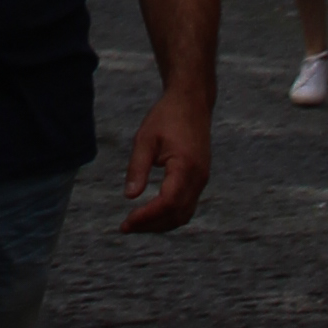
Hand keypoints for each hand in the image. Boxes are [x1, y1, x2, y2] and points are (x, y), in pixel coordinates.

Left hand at [119, 86, 210, 234]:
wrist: (192, 101)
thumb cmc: (167, 116)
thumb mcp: (145, 137)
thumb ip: (138, 167)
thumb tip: (129, 196)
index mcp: (186, 167)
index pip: (168, 203)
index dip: (147, 217)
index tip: (126, 221)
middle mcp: (198, 178)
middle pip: (176, 215)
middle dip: (151, 225)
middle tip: (126, 226)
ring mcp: (202, 180)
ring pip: (183, 215)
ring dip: (161, 224)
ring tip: (136, 223)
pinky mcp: (200, 180)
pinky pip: (186, 206)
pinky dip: (169, 215)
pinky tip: (151, 213)